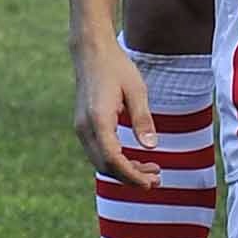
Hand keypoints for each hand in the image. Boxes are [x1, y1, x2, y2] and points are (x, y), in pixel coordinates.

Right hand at [74, 38, 159, 188]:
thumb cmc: (117, 68)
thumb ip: (143, 120)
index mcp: (98, 121)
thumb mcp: (137, 91)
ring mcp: (81, 128)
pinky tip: (136, 159)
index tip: (150, 184)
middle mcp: (85, 129)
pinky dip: (116, 160)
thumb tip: (151, 147)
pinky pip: (99, 151)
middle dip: (130, 177)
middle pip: (105, 166)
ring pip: (100, 161)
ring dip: (124, 170)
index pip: (113, 159)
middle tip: (157, 181)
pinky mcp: (84, 126)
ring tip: (152, 171)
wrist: (91, 53)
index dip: (131, 175)